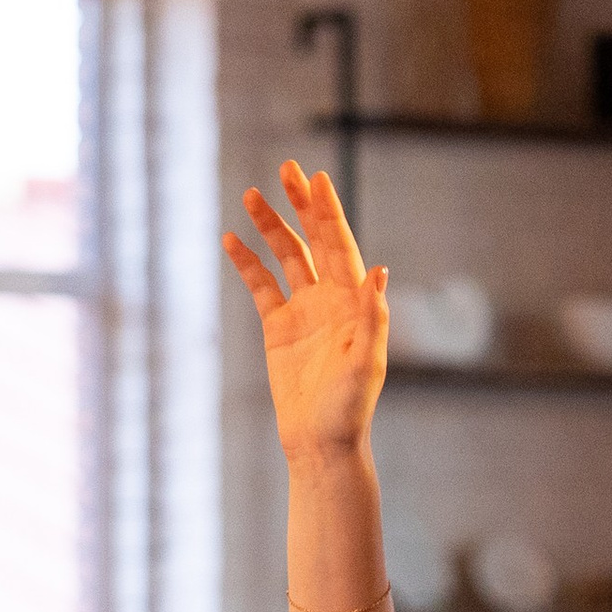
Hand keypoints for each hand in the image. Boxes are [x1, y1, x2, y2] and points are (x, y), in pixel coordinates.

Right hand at [223, 162, 388, 464]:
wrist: (320, 443)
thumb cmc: (349, 409)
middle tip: (287, 167)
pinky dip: (247, 262)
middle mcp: (332, 301)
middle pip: (314, 241)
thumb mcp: (366, 363)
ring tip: (249, 194)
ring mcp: (303, 312)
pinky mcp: (278, 328)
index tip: (317, 177)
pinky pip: (261, 286)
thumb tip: (379, 271)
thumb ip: (373, 317)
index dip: (328, 212)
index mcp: (355, 304)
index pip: (341, 246)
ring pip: (285, 257)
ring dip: (270, 226)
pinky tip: (231, 239)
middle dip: (301, 204)